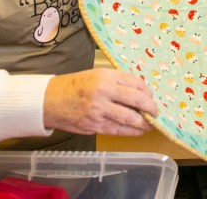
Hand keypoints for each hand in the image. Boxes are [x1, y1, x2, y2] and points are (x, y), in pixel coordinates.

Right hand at [43, 68, 157, 136]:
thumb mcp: (97, 74)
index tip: (151, 97)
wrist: (50, 100)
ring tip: (150, 124)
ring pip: (129, 118)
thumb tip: (139, 91)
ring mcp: (99, 111)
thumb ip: (117, 81)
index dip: (147, 92)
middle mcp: (104, 92)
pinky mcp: (94, 125)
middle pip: (136, 101)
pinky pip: (118, 130)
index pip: (135, 84)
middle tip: (156, 112)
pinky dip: (131, 132)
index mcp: (106, 77)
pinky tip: (138, 131)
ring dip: (143, 123)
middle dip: (150, 108)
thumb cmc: (75, 85)